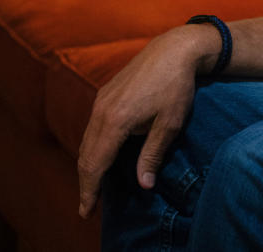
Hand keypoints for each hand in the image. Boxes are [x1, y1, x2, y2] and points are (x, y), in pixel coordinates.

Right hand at [76, 25, 216, 217]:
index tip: (86, 212)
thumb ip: (153, 155)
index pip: (95, 164)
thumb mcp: (169, 124)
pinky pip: (91, 127)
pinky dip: (91, 147)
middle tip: (87, 207)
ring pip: (86, 140)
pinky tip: (100, 156)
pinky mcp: (104, 93)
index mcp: (115, 121)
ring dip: (87, 165)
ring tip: (92, 187)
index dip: (89, 190)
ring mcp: (100, 100)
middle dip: (85, 183)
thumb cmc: (176, 86)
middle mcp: (101, 111)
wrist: (174, 49)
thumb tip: (144, 186)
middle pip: (85, 155)